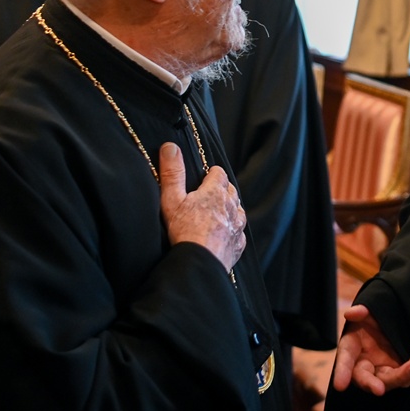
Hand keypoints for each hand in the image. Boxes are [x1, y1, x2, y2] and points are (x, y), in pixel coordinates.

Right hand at [157, 143, 246, 271]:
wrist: (199, 263)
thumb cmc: (184, 231)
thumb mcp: (172, 199)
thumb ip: (172, 172)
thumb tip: (171, 147)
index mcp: (216, 192)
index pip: (219, 173)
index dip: (211, 174)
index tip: (204, 177)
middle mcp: (231, 206)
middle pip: (230, 190)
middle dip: (221, 189)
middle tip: (207, 195)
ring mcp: (237, 226)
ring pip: (237, 209)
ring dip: (229, 208)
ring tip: (217, 212)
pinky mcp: (238, 244)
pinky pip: (238, 232)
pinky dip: (232, 230)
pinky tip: (224, 234)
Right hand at [331, 304, 409, 394]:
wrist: (388, 325)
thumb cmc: (371, 321)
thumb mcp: (365, 314)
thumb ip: (360, 312)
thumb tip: (352, 313)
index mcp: (350, 350)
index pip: (344, 362)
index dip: (342, 373)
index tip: (340, 386)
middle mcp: (364, 365)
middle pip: (366, 380)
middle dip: (372, 385)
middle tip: (379, 390)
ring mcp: (381, 371)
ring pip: (389, 382)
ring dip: (402, 376)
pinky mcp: (397, 372)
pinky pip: (405, 378)